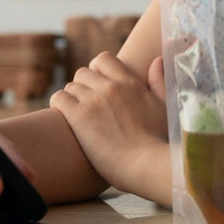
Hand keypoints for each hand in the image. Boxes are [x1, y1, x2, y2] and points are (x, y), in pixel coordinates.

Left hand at [47, 53, 169, 199]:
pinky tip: (66, 118)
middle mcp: (110, 87)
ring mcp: (94, 100)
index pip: (103, 59)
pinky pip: (59, 98)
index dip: (96, 69)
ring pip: (70, 86)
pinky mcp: (79, 117)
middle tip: (86, 105)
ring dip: (72, 99)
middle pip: (83, 73)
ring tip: (77, 115)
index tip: (97, 83)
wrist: (147, 164)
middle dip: (82, 86)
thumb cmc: (159, 142)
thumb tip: (156, 61)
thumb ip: (159, 82)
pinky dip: (59, 105)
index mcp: (130, 82)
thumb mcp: (164, 108)